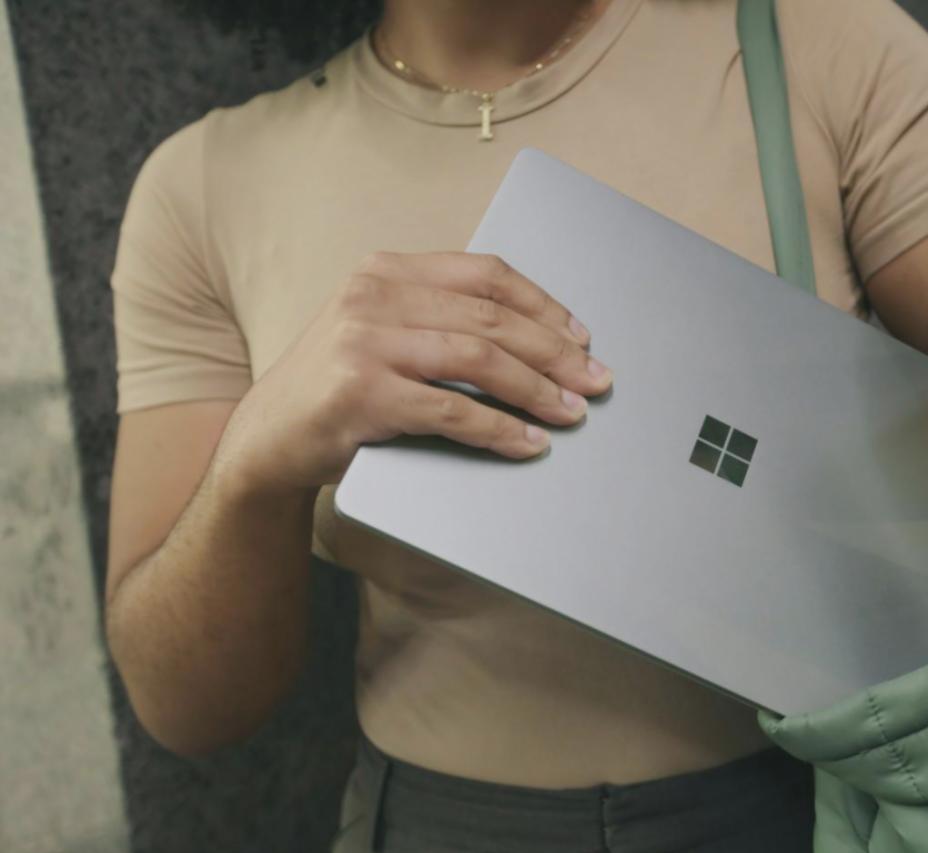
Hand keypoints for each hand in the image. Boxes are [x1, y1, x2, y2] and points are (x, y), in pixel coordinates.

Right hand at [213, 251, 612, 496]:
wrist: (267, 440)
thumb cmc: (339, 389)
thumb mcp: (382, 332)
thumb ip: (438, 319)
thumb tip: (535, 340)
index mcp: (386, 270)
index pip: (485, 273)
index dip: (542, 304)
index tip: (582, 336)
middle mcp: (373, 295)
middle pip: (491, 317)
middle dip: (555, 352)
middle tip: (595, 380)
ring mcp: (364, 342)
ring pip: (480, 359)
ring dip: (537, 389)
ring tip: (572, 412)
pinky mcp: (362, 393)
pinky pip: (454, 411)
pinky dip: (501, 429)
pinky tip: (529, 442)